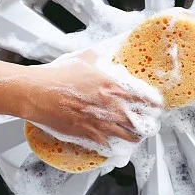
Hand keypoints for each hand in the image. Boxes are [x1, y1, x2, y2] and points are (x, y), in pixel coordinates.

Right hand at [17, 54, 158, 146]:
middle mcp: (110, 106)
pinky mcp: (87, 133)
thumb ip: (101, 56)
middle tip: (151, 124)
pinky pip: (106, 143)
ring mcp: (100, 121)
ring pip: (126, 134)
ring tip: (138, 138)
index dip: (153, 104)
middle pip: (139, 119)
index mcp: (113, 87)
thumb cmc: (58, 76)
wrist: (37, 93)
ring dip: (134, 137)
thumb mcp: (85, 59)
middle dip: (148, 123)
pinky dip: (113, 145)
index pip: (143, 97)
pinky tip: (116, 145)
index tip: (157, 106)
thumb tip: (108, 49)